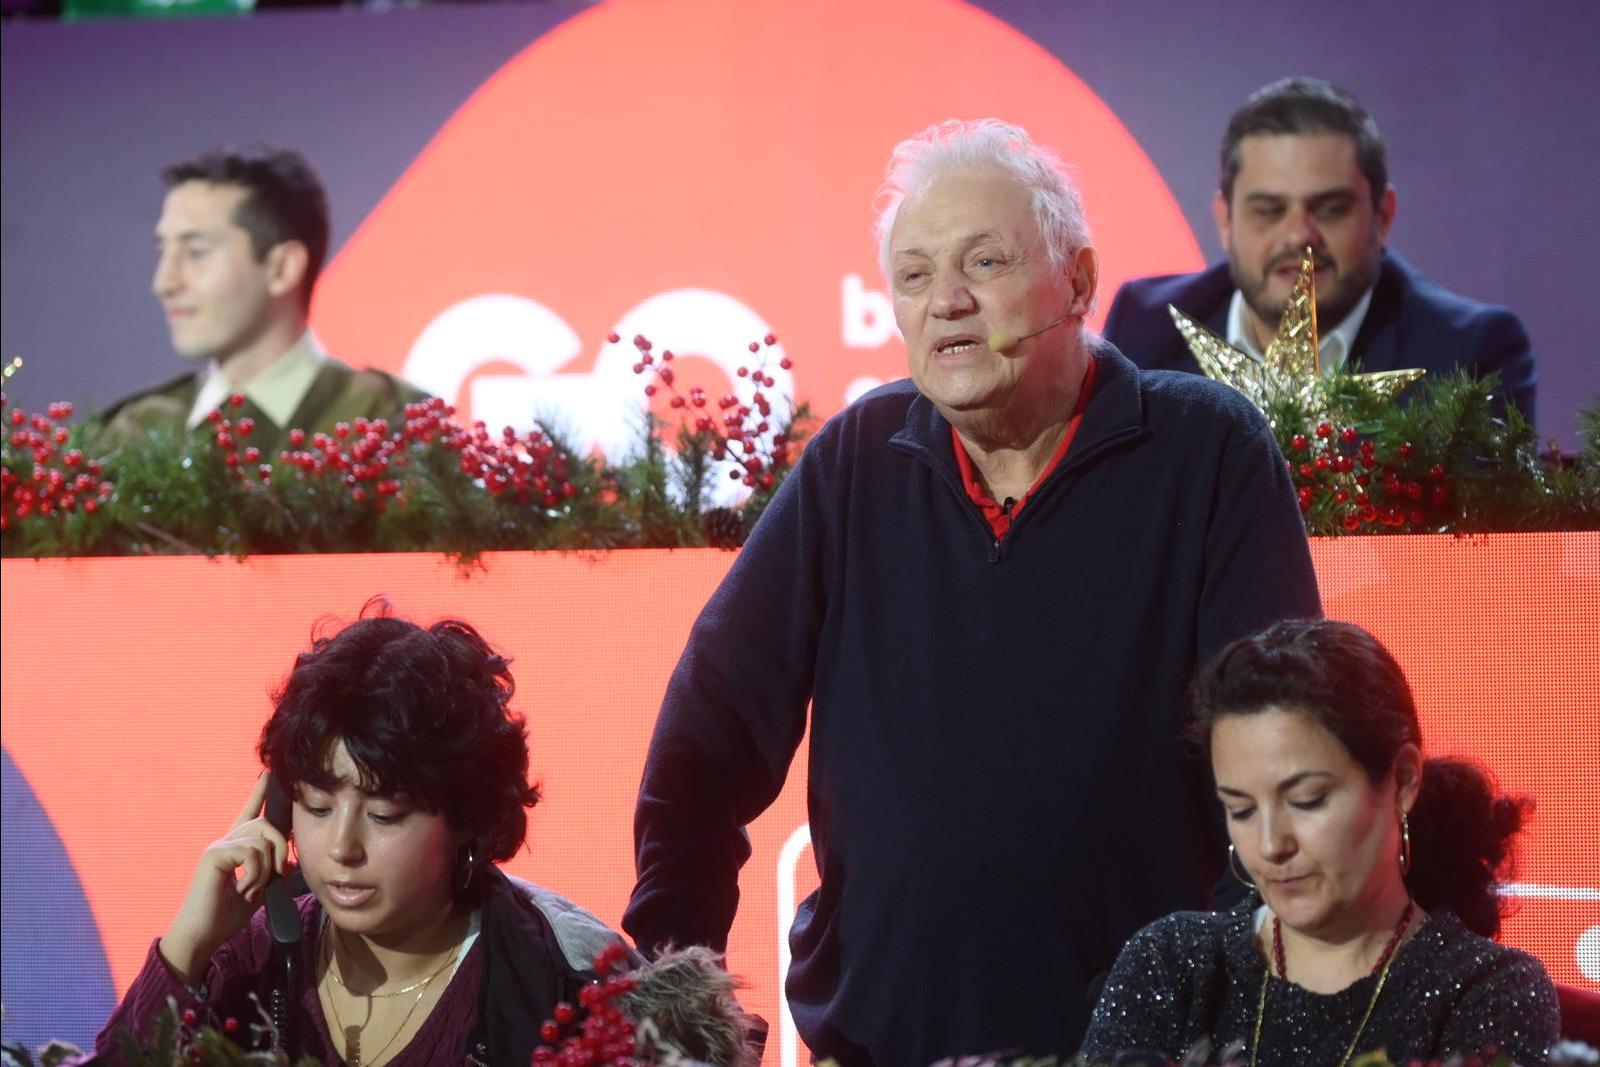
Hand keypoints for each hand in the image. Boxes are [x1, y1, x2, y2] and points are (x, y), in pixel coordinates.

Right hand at [158, 773, 291, 983]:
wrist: (203, 934)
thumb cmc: (226, 915)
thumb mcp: (259, 892)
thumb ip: (273, 874)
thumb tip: (290, 862)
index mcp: (236, 848)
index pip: (249, 814)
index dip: (258, 794)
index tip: (267, 774)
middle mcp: (226, 841)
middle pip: (266, 824)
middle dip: (282, 847)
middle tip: (277, 875)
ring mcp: (218, 847)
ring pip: (262, 841)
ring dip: (265, 870)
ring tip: (251, 890)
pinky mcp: (214, 856)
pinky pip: (251, 854)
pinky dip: (255, 875)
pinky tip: (244, 890)